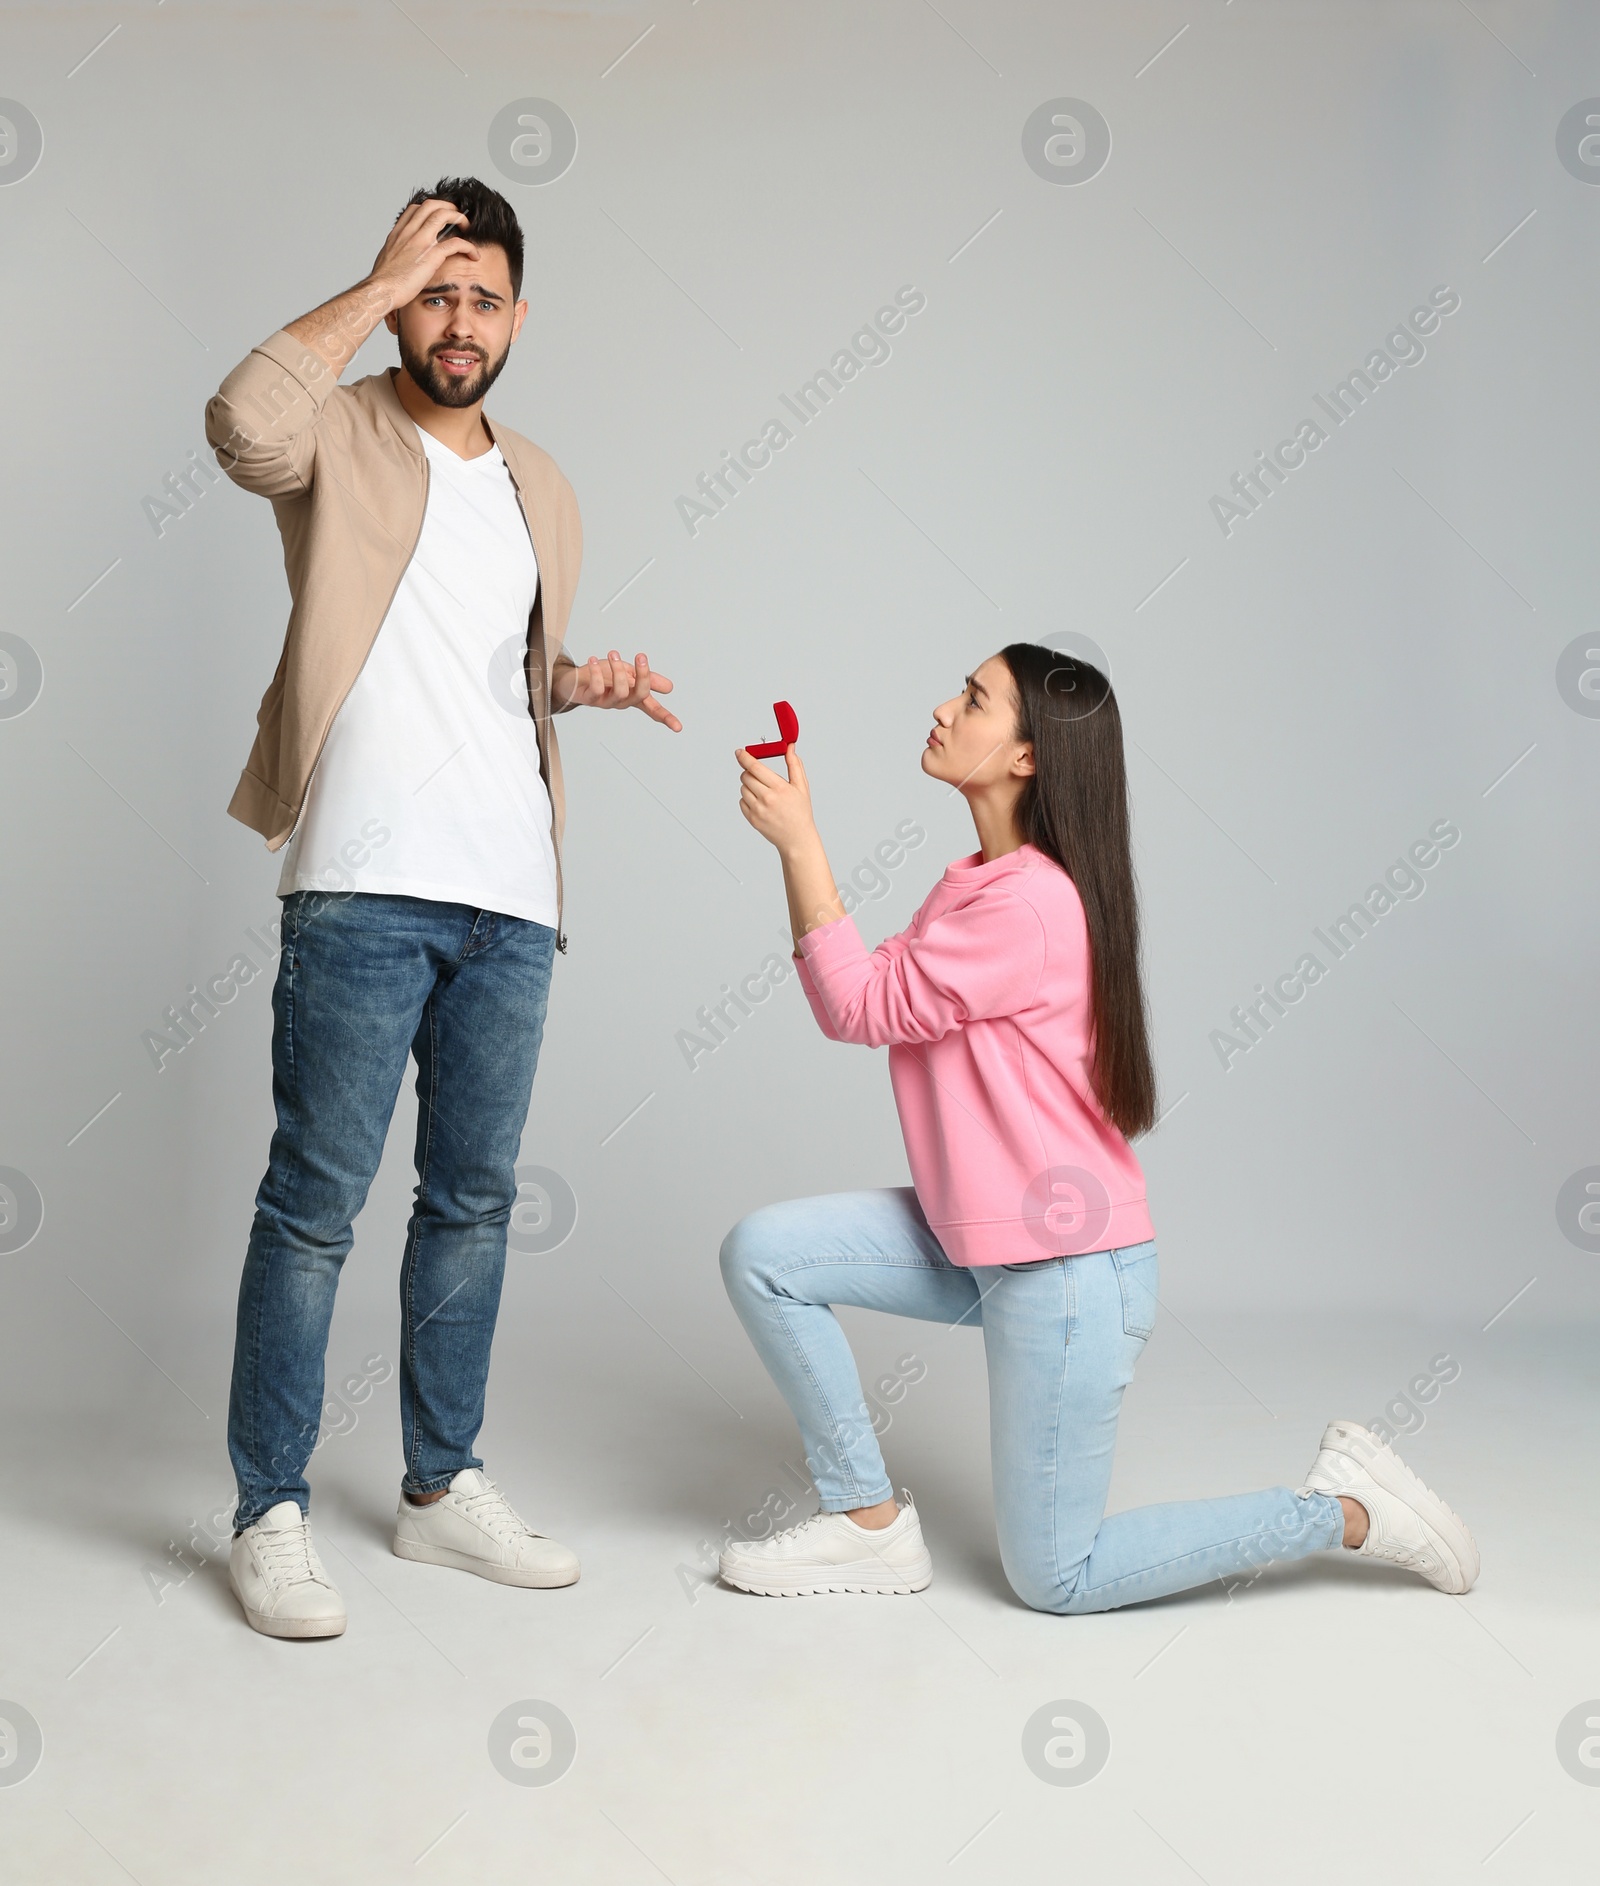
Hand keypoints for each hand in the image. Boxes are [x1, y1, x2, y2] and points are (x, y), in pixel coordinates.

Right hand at [367, 198, 479, 313]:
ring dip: (459, 218)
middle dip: (448, 207)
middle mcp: (410, 232)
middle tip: (458, 217)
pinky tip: (474, 254)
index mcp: (399, 233)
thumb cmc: (383, 282)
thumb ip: (397, 253)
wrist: (381, 290)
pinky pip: (456, 243)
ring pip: (443, 215)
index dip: (431, 209)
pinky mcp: (432, 255)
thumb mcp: (387, 259)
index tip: (440, 216)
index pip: (416, 209)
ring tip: (467, 227)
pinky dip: (469, 246)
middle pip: (431, 205)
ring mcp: (420, 241)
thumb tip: (400, 256)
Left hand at [566, 650, 681, 729]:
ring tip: (613, 654)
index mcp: (633, 697)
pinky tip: (592, 660)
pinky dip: (596, 673)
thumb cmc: (602, 677)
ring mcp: (606, 702)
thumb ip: (646, 679)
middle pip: (639, 695)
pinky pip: (596, 688)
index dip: (666, 718)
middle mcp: (622, 702)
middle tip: (641, 656)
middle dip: (643, 675)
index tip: (678, 727)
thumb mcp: (628, 673)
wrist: (574, 680)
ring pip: (620, 691)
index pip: (653, 710)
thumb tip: (669, 688)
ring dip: (618, 670)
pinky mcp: (590, 698)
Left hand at [736, 741, 816, 854]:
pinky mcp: (752, 819)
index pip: (755, 767)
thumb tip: (790, 747)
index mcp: (779, 788)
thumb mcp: (801, 786)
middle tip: (758, 775)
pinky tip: (761, 803)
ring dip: (749, 786)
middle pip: (746, 776)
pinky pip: (742, 801)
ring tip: (763, 792)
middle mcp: (767, 799)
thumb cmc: (800, 812)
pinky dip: (748, 799)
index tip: (739, 752)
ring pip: (743, 788)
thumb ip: (794, 764)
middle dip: (749, 772)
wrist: (797, 838)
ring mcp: (758, 810)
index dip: (745, 757)